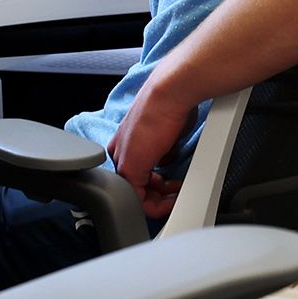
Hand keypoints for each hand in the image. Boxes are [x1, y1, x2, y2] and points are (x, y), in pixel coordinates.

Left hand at [108, 72, 198, 218]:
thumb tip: (169, 157)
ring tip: (176, 195)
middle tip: (176, 194)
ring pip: (137, 195)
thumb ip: (163, 148)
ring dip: (160, 201)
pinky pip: (140, 200)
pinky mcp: (130, 168)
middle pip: (137, 186)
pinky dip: (158, 205)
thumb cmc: (171, 104)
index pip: (137, 173)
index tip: (173, 185)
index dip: (157, 184)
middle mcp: (121, 151)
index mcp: (125, 142)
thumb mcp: (166, 131)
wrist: (169, 92)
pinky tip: (173, 197)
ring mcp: (124, 160)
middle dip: (159, 196)